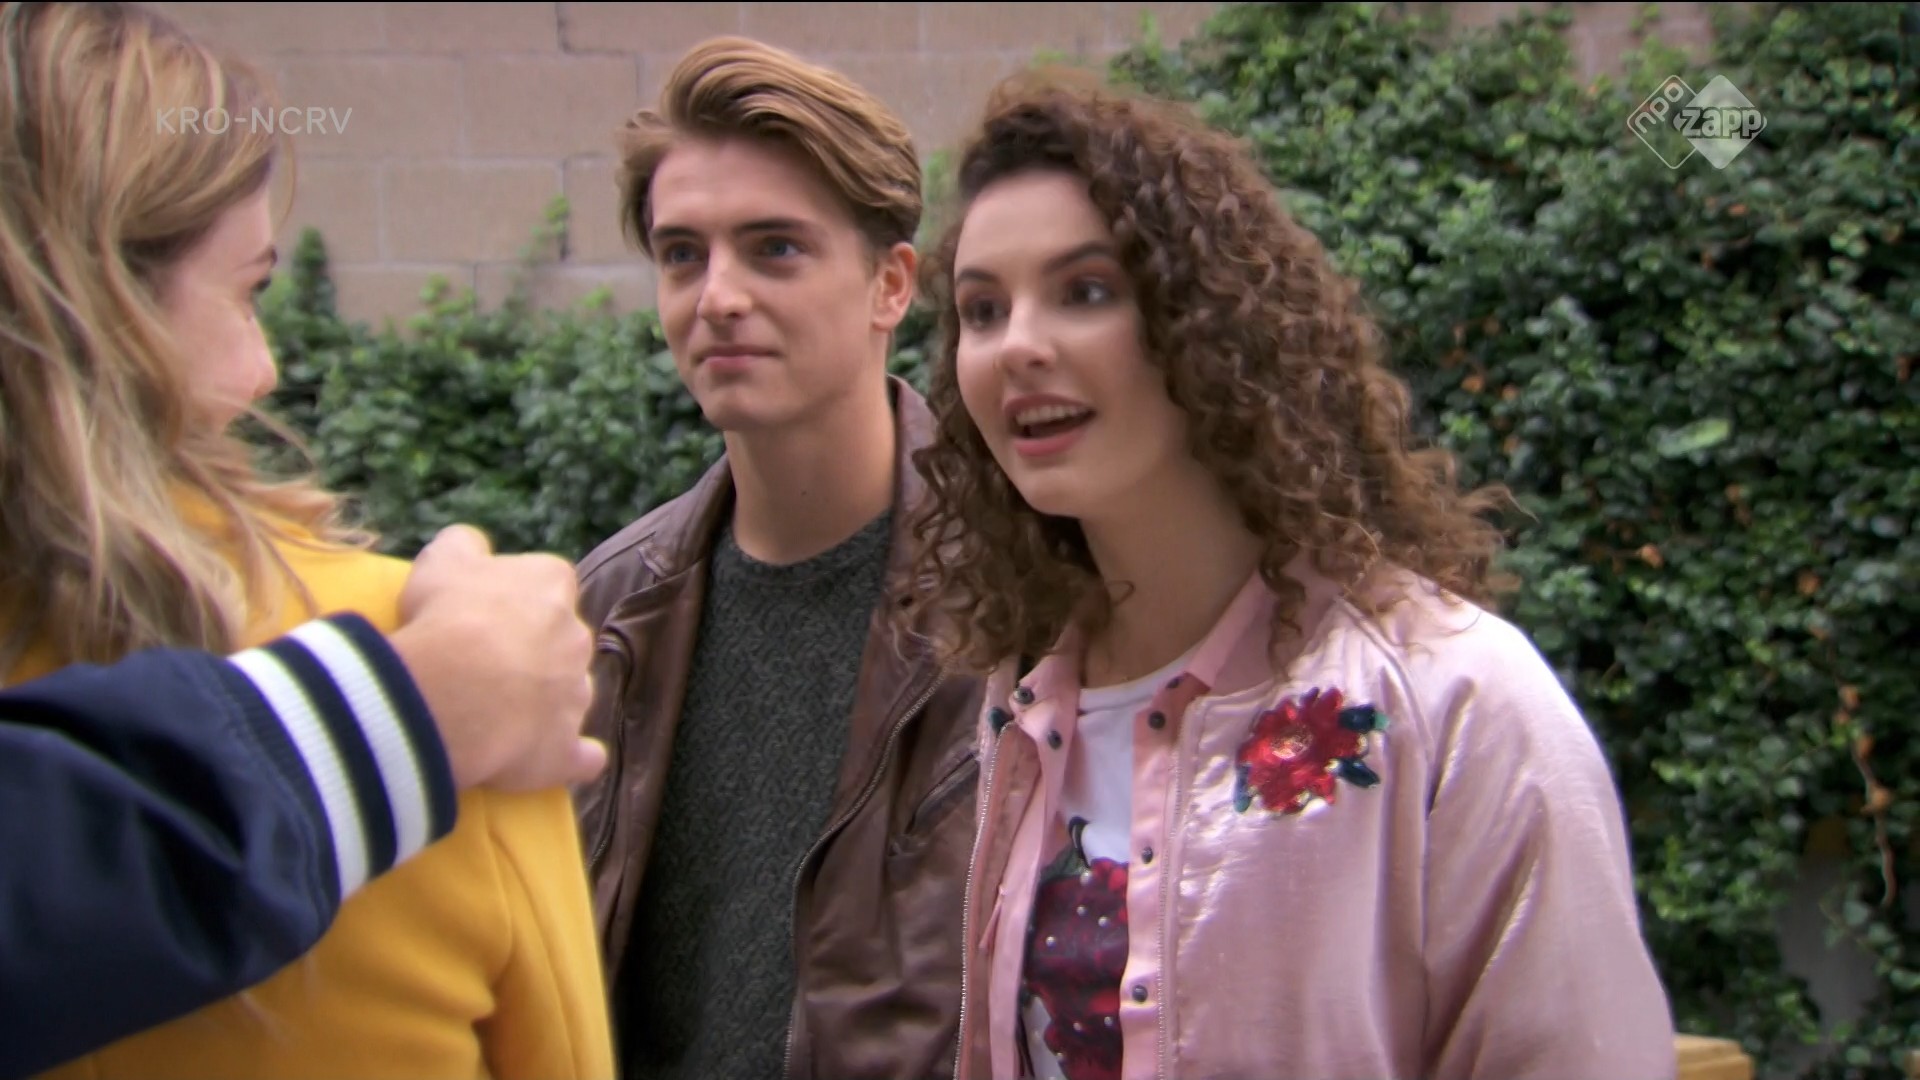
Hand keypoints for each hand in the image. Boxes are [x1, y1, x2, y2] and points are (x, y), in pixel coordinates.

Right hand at [388, 525, 607, 791]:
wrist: (454, 690)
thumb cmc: (445, 616)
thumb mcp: (442, 559)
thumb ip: (463, 545)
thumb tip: (473, 544)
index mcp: (552, 585)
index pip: (546, 582)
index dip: (515, 598)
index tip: (484, 613)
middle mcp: (576, 636)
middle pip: (561, 639)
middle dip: (533, 650)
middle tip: (485, 666)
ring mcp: (577, 695)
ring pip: (570, 695)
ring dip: (546, 702)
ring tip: (501, 716)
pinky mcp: (567, 748)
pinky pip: (582, 757)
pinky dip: (577, 759)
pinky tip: (569, 761)